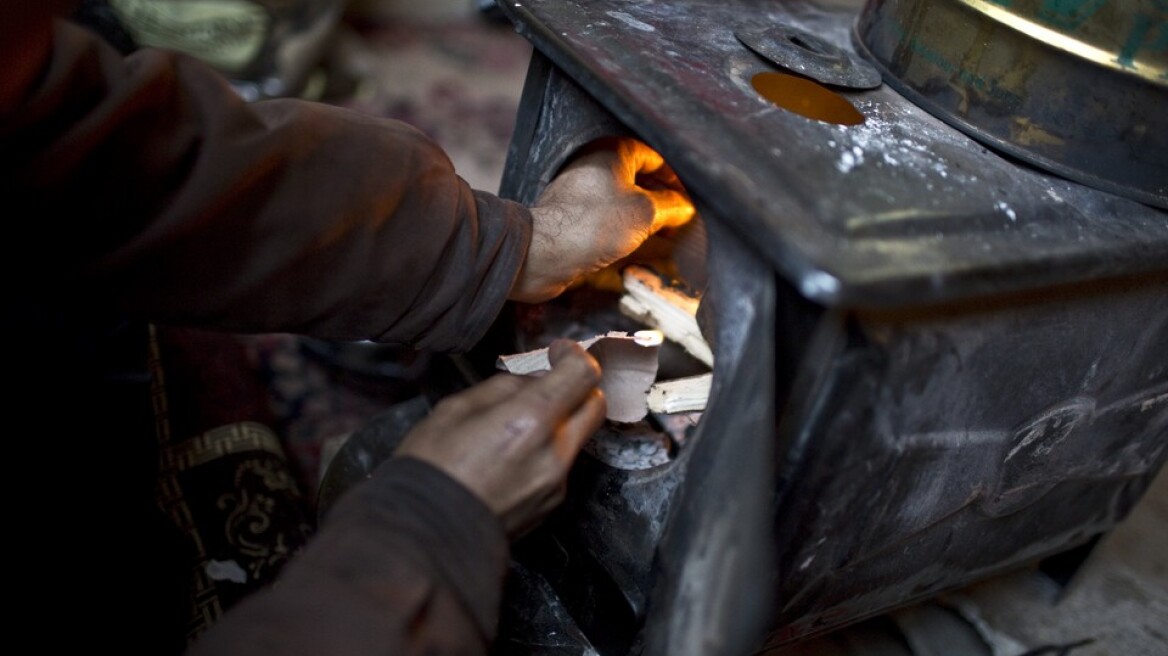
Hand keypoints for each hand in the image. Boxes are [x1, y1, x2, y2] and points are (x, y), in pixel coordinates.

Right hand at [394, 339, 605, 537]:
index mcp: (529, 420)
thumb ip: (504, 388)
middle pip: (595, 405)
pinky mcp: (552, 504)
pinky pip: (562, 464)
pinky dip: (548, 450)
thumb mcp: (455, 408)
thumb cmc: (431, 468)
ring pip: (578, 436)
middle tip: (549, 383)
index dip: (575, 355)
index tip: (558, 353)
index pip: (583, 375)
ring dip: (560, 420)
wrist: (425, 534)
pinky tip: (513, 456)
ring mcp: (557, 482)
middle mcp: (553, 452)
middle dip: (578, 388)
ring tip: (519, 423)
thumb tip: (533, 382)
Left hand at [510, 137, 694, 302]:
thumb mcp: (646, 212)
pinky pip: (611, 230)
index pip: (654, 157)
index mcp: (612, 153)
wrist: (544, 254)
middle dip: (665, 207)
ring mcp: (584, 199)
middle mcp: (596, 170)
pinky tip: (648, 258)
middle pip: (641, 185)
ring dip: (651, 228)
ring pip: (626, 211)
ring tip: (674, 247)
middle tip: (687, 226)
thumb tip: (687, 208)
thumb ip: (672, 207)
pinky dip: (631, 242)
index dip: (677, 179)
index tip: (692, 201)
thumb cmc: (595, 224)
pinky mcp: (575, 226)